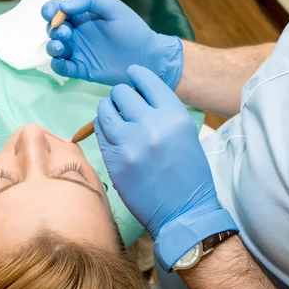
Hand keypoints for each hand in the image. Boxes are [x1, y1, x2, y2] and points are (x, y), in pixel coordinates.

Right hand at [41, 0, 182, 88]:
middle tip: (68, 33)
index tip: (53, 14)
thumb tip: (63, 5)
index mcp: (82, 16)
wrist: (146, 57)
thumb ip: (88, 0)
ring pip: (54, 49)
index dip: (50, 10)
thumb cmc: (133, 30)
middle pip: (53, 29)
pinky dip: (57, 66)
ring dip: (52, 47)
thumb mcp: (113, 8)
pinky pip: (62, 68)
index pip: (57, 10)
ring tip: (62, 47)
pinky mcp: (82, 69)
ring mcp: (78, 52)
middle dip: (54, 30)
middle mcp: (77, 33)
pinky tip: (63, 63)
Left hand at [94, 65, 223, 239]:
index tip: (132, 76)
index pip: (147, 80)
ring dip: (108, 111)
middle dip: (121, 96)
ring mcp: (130, 143)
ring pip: (104, 110)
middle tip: (124, 106)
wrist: (184, 212)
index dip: (136, 75)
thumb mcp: (185, 134)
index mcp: (175, 115)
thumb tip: (137, 95)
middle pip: (121, 92)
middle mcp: (152, 125)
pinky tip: (112, 134)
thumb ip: (162, 112)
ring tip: (115, 119)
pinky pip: (99, 132)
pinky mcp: (114, 161)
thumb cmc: (189, 175)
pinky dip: (103, 129)